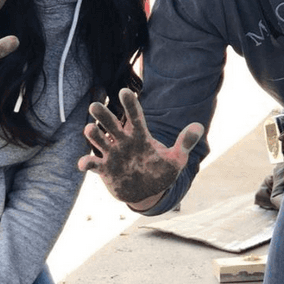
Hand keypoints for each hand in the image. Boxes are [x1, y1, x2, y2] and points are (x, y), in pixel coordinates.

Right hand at [77, 88, 203, 205]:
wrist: (148, 192)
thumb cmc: (160, 172)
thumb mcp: (176, 160)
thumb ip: (185, 143)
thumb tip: (199, 126)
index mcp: (140, 136)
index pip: (134, 116)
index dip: (130, 104)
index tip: (125, 91)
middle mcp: (123, 142)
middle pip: (111, 124)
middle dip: (103, 115)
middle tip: (95, 105)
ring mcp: (112, 155)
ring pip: (99, 140)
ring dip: (93, 135)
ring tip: (89, 129)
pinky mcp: (105, 170)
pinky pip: (93, 164)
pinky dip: (86, 163)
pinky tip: (83, 164)